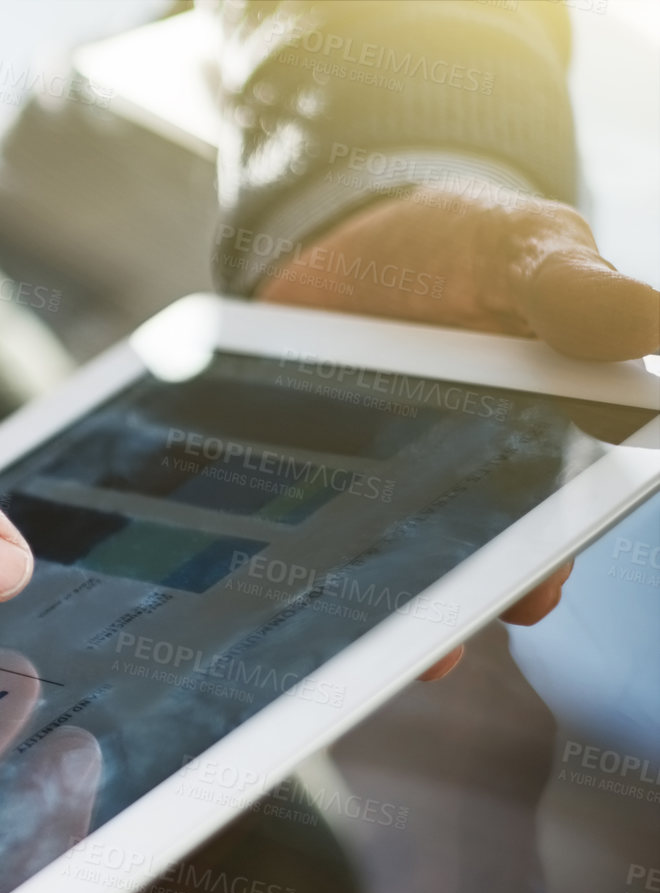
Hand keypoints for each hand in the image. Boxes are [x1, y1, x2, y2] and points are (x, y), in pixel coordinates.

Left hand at [257, 187, 659, 677]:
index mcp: (549, 430)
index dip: (548, 555)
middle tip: (438, 638)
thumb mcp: (518, 247)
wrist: (341, 235)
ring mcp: (394, 481)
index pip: (561, 509)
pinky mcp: (323, 475)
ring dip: (390, 602)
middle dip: (462, 599)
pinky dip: (303, 556)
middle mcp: (475, 473)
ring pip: (398, 556)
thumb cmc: (459, 243)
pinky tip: (286, 584)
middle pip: (477, 552)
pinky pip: (312, 525)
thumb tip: (651, 321)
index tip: (532, 589)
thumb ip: (569, 289)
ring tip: (369, 640)